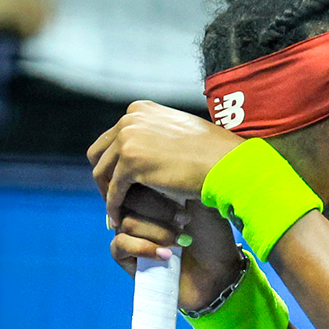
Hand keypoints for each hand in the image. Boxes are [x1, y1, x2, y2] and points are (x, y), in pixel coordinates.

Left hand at [88, 102, 241, 229]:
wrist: (228, 163)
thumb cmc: (214, 152)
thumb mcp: (179, 132)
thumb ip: (158, 136)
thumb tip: (146, 151)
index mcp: (139, 109)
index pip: (113, 137)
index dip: (112, 162)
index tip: (118, 180)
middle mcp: (129, 118)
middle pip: (99, 152)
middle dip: (103, 175)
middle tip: (112, 197)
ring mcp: (128, 138)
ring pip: (102, 172)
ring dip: (107, 193)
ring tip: (116, 210)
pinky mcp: (131, 162)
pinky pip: (113, 190)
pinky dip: (113, 206)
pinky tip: (119, 218)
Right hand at [113, 186, 247, 313]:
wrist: (219, 274)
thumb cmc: (213, 236)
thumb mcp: (199, 199)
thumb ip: (172, 179)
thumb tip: (147, 162)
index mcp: (152, 191)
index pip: (137, 178)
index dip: (156, 187)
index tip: (185, 199)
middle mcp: (138, 210)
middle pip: (127, 197)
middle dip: (158, 209)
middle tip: (185, 220)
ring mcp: (129, 233)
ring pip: (127, 222)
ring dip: (158, 232)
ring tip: (182, 241)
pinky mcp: (125, 257)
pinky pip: (120, 244)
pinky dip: (145, 248)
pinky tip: (167, 256)